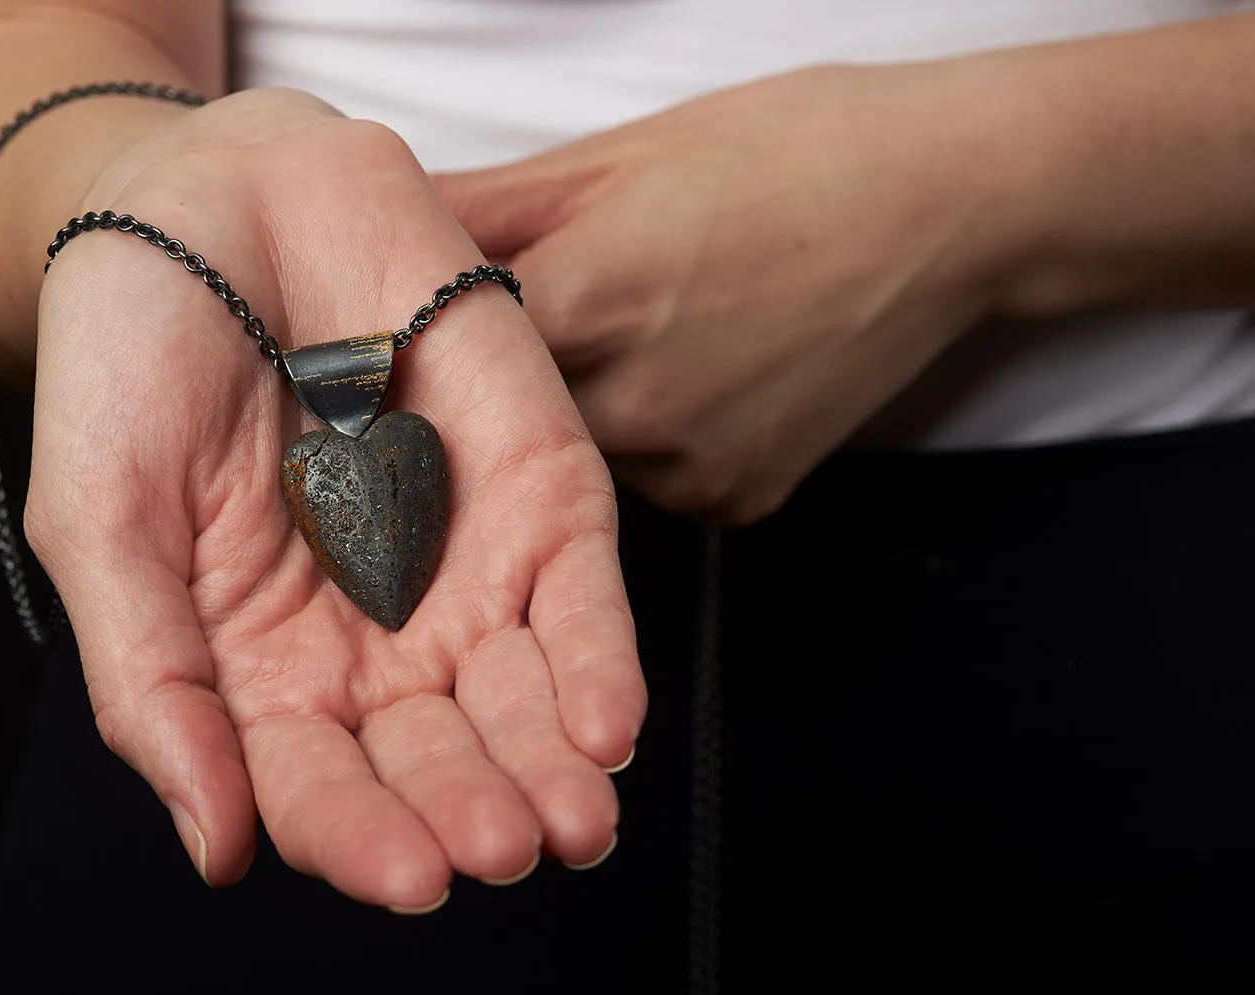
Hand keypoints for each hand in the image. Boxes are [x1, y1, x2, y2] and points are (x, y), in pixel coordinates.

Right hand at [26, 89, 643, 906]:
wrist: (215, 198)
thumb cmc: (133, 361)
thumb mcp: (102, 526)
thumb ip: (154, 684)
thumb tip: (216, 849)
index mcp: (262, 666)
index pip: (319, 784)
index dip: (359, 834)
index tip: (404, 875)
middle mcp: (372, 635)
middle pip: (434, 755)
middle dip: (470, 809)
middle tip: (498, 852)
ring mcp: (461, 562)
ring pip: (521, 694)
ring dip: (550, 764)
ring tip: (571, 824)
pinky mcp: (537, 487)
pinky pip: (579, 589)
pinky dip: (599, 658)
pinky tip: (607, 728)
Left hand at [434, 63, 1027, 521]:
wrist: (952, 202)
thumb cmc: (791, 151)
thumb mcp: (620, 153)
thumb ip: (486, 202)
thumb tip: (384, 217)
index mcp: (584, 300)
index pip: (445, 347)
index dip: (432, 328)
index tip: (432, 310)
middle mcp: (630, 404)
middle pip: (511, 413)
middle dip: (510, 374)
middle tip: (559, 307)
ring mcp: (690, 465)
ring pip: (579, 454)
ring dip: (585, 408)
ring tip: (647, 328)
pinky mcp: (738, 500)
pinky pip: (653, 484)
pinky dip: (655, 440)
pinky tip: (700, 372)